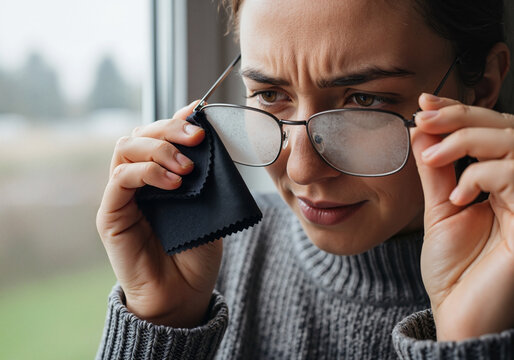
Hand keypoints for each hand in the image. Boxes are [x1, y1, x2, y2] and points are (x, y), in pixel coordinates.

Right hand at [96, 101, 222, 327]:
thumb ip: (203, 173)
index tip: (199, 112)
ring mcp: (122, 195)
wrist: (183, 292)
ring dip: (158, 149)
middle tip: (196, 137)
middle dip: (169, 128)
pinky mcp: (111, 213)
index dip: (177, 118)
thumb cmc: (196, 251)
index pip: (160, 134)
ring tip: (186, 168)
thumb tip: (206, 136)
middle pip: (140, 134)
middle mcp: (138, 180)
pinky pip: (120, 178)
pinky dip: (147, 172)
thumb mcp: (208, 204)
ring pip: (126, 148)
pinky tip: (173, 184)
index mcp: (160, 174)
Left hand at [411, 93, 513, 340]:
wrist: (460, 310)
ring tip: (432, 155)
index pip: (488, 133)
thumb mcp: (440, 209)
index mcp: (501, 182)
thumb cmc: (453, 267)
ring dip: (469, 139)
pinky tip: (458, 195)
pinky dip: (482, 175)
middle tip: (425, 116)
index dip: (460, 112)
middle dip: (463, 116)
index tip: (425, 103)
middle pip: (506, 128)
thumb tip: (422, 130)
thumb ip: (437, 171)